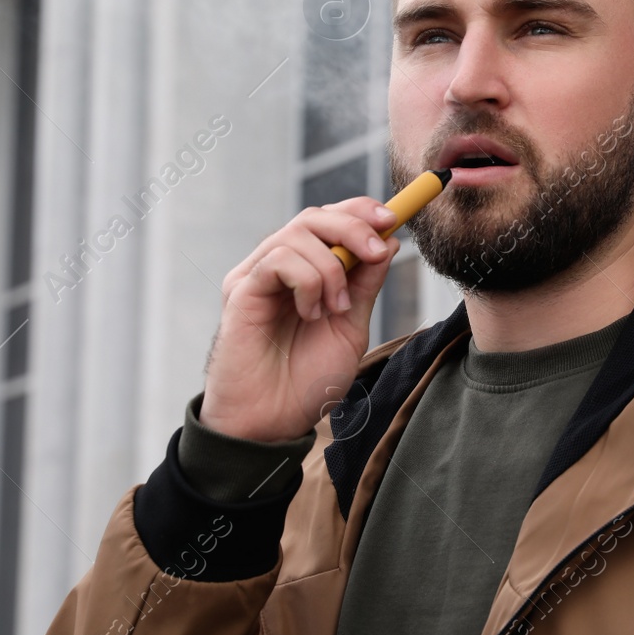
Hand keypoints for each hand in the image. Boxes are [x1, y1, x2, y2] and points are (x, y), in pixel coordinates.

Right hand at [199, 197, 399, 440]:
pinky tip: (310, 314)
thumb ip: (365, 285)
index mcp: (305, 271)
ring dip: (331, 268)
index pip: (330, 222)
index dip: (361, 212)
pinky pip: (278, 260)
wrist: (271, 422)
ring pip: (298, 234)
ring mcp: (257, 276)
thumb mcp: (350, 327)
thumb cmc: (305, 380)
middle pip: (314, 217)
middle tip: (375, 252)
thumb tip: (389, 241)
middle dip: (353, 226)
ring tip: (335, 309)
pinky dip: (307, 281)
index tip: (392, 218)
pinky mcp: (241, 290)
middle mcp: (278, 266)